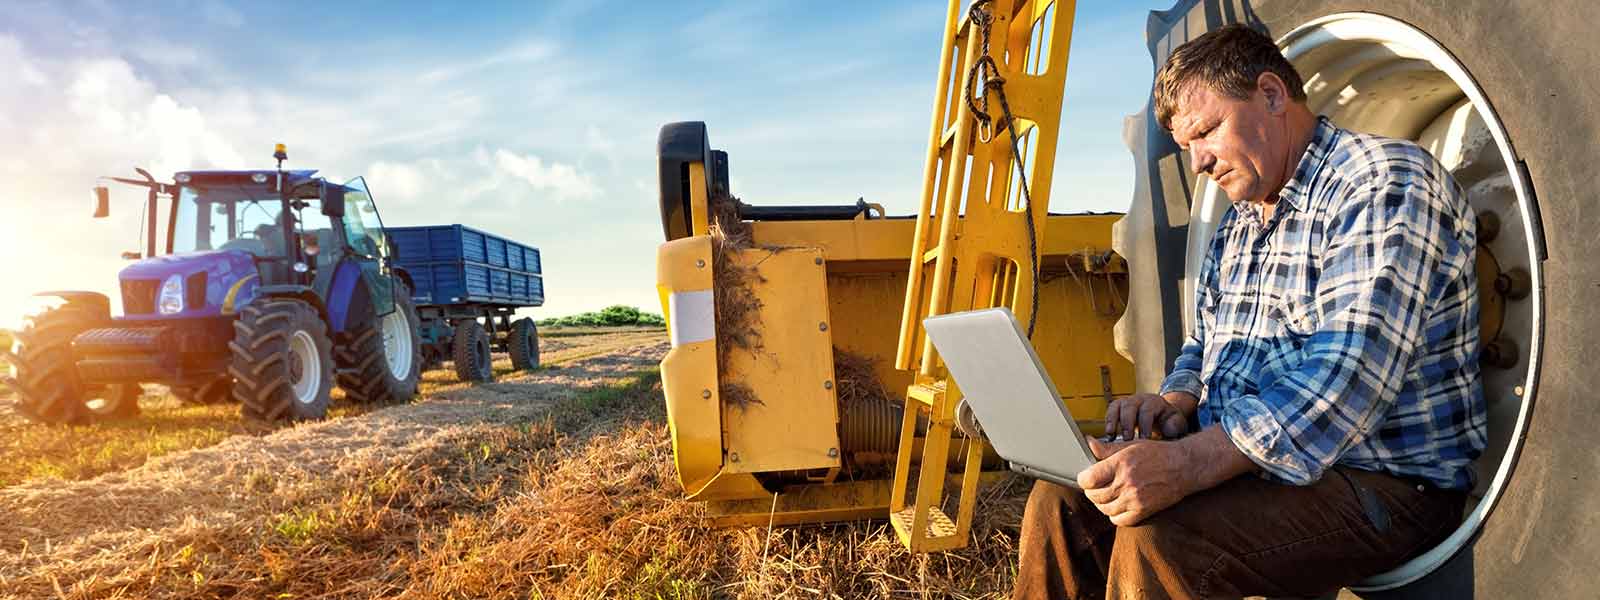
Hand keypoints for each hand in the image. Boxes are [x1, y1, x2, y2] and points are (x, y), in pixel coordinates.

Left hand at [1077, 435, 1196, 525]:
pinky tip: (1117, 506)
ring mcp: (1135, 499)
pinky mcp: (1143, 511)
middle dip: (1091, 491)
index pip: (1088, 479)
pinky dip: (1114, 515)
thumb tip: (1088, 443)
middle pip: (1094, 496)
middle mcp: (1126, 483)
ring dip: (1101, 503)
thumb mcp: (1131, 445)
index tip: (1085, 478)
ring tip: (1106, 496)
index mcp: (1121, 464)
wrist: (1184, 467)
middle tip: (1095, 486)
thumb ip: (1107, 449)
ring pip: (1105, 509)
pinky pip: (1119, 520)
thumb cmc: (1157, 453)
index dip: (1083, 479)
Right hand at [1104, 392, 1192, 440]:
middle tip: (1127, 439)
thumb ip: (1174, 426)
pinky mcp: (1119, 407)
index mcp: (1154, 402)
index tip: (1144, 440)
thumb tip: (1167, 430)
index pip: (1147, 411)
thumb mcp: (1177, 423)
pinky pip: (1110, 410)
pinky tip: (1108, 434)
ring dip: (1113, 421)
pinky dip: (1108, 421)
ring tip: (1111, 435)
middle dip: (1127, 423)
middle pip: (1130, 406)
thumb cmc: (1169, 421)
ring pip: (1117, 406)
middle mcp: (1139, 399)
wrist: (1162, 415)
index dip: (1145, 425)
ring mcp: (1127, 401)